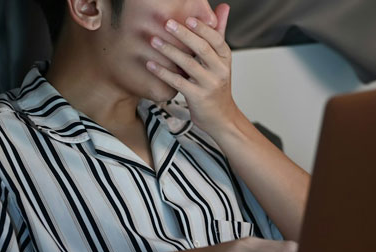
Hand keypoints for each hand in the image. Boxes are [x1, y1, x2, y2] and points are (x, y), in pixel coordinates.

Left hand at [146, 3, 237, 135]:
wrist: (221, 117)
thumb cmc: (216, 86)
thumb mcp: (221, 60)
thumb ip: (219, 33)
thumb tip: (223, 7)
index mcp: (225, 58)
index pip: (216, 38)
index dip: (201, 27)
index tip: (186, 18)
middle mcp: (220, 70)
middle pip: (201, 48)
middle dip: (183, 34)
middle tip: (166, 23)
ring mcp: (209, 85)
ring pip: (188, 64)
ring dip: (169, 51)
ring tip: (153, 41)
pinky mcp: (198, 97)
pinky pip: (178, 82)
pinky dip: (163, 72)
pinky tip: (150, 64)